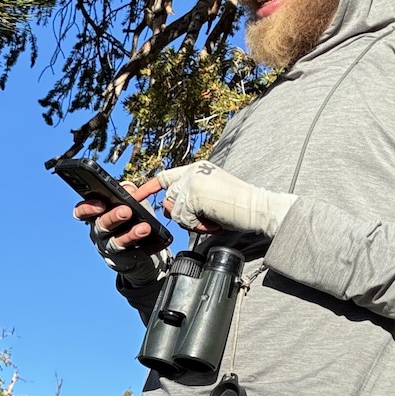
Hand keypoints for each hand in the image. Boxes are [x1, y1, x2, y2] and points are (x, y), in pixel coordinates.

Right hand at [71, 183, 156, 250]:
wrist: (137, 246)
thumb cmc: (128, 218)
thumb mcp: (127, 202)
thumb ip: (126, 192)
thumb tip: (128, 189)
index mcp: (95, 215)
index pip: (81, 212)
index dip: (87, 208)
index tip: (101, 204)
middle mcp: (98, 233)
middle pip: (101, 225)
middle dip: (113, 217)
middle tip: (126, 211)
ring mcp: (110, 248)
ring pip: (116, 242)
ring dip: (131, 235)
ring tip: (145, 228)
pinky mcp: (124, 259)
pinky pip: (135, 254)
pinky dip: (148, 247)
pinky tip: (160, 241)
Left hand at [150, 161, 295, 237]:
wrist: (258, 208)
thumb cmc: (239, 206)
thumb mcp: (209, 195)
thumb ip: (189, 197)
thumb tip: (170, 209)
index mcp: (197, 169)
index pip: (167, 177)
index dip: (150, 187)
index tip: (136, 194)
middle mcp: (193, 171)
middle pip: (169, 199)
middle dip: (183, 215)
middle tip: (207, 218)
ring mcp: (192, 181)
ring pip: (176, 211)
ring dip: (193, 222)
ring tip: (214, 218)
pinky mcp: (194, 194)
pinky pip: (184, 219)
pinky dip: (199, 226)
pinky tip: (214, 221)